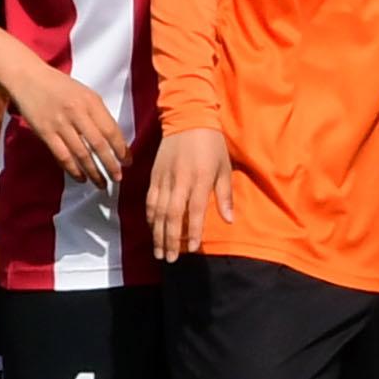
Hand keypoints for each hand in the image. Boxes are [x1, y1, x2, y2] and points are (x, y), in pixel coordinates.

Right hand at [5, 62, 126, 190]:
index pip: (111, 130)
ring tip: (102, 184)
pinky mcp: (45, 133)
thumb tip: (113, 139)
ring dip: (94, 172)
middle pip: (98, 145)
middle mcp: (77, 113)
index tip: (128, 162)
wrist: (28, 78)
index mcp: (91, 102)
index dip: (121, 149)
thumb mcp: (85, 93)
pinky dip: (73, 170)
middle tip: (118, 179)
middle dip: (111, 165)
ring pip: (81, 154)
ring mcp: (60, 124)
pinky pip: (62, 156)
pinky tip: (82, 178)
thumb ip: (98, 114)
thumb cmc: (60, 86)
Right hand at [151, 126, 228, 258]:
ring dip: (157, 233)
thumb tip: (229, 220)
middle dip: (169, 240)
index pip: (195, 211)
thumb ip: (224, 195)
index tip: (192, 249)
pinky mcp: (154, 175)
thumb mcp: (224, 168)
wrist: (188, 119)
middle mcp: (179, 181)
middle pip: (171, 216)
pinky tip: (152, 229)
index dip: (193, 231)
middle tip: (170, 259)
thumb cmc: (211, 145)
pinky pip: (149, 200)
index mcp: (199, 179)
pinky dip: (150, 217)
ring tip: (159, 252)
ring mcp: (164, 178)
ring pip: (157, 211)